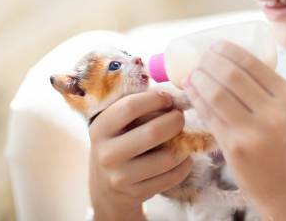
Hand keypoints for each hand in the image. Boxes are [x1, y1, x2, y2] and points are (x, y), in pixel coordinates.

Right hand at [88, 90, 193, 220]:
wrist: (105, 187)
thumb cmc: (118, 142)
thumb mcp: (116, 123)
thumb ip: (137, 107)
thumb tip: (173, 93)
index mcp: (100, 129)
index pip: (130, 107)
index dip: (155, 99)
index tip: (168, 99)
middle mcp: (107, 154)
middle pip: (153, 133)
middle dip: (175, 121)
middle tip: (180, 117)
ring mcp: (121, 177)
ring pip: (168, 157)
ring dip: (184, 144)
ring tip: (183, 137)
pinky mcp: (137, 193)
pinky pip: (173, 176)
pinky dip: (185, 163)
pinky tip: (183, 155)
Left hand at [183, 41, 285, 219]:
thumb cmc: (283, 144)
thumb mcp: (285, 111)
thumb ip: (264, 89)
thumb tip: (227, 59)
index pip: (253, 63)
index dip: (228, 50)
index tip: (214, 45)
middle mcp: (274, 112)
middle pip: (231, 75)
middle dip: (210, 61)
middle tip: (200, 58)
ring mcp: (254, 131)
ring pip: (216, 94)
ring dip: (199, 79)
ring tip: (192, 73)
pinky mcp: (235, 147)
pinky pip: (209, 115)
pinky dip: (195, 98)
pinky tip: (190, 90)